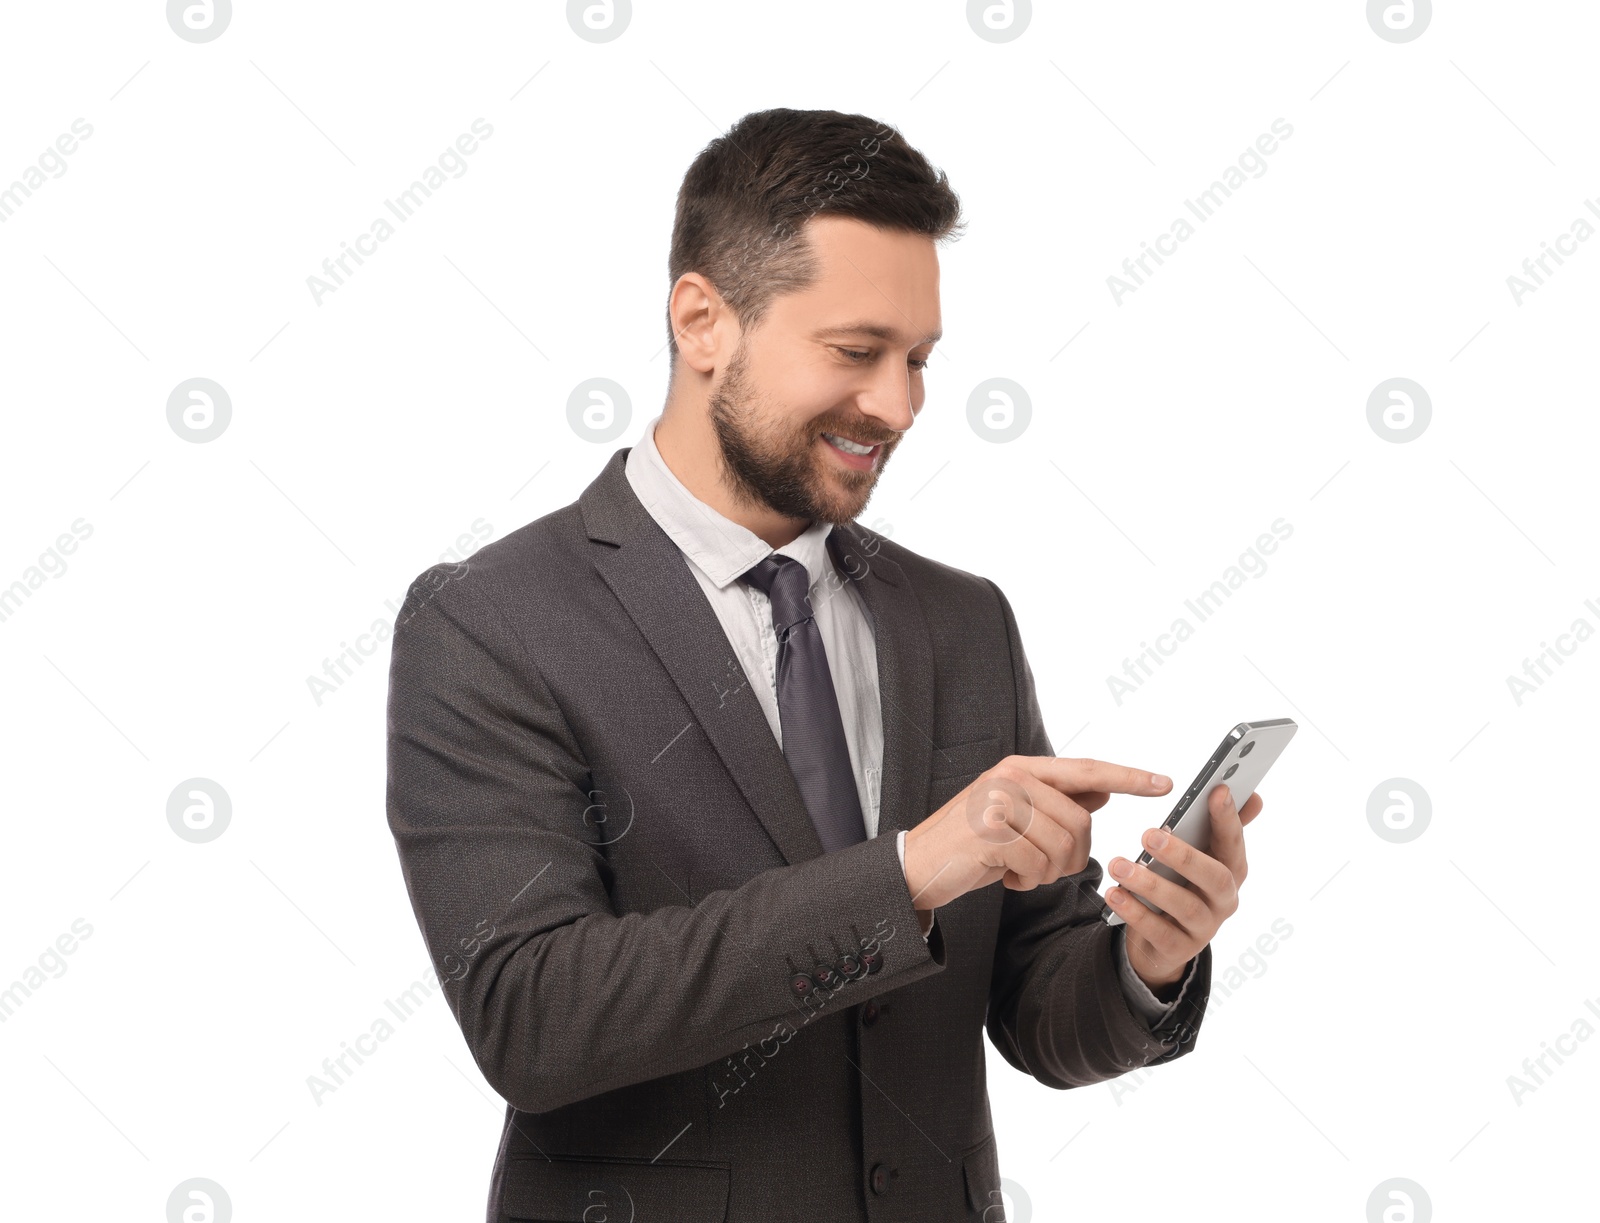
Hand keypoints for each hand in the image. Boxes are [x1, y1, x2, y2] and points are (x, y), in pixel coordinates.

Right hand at [904, 757, 1172, 914]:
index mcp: (1021, 770)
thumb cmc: (969, 844)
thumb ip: (1056, 801)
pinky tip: (1006, 877)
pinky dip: (1028, 881)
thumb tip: (1103, 789)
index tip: (1163, 781)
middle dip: (1070, 856)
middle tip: (1041, 867)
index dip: (1128, 776)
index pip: (1087, 769)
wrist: (917, 866)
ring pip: (1063, 844)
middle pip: (1080, 820)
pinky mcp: (990, 831)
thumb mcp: (1015, 818)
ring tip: (1019, 870)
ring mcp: (998, 801)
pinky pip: (1038, 863)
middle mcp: (1011, 778)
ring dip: (1048, 871)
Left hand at [1106, 783, 1264, 990]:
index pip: (1233, 842)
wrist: (1163, 942)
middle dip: (1183, 855)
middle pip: (1214, 877)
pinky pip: (1159, 931)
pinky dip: (1135, 912)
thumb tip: (1253, 796)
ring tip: (1118, 865)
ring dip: (1150, 884)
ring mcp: (1205, 927)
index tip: (1217, 791)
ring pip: (1184, 905)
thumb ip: (1219, 828)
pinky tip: (1114, 894)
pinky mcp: (1179, 948)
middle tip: (1148, 835)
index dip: (1228, 818)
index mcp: (1231, 870)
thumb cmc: (1181, 885)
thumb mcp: (1199, 857)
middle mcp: (1224, 900)